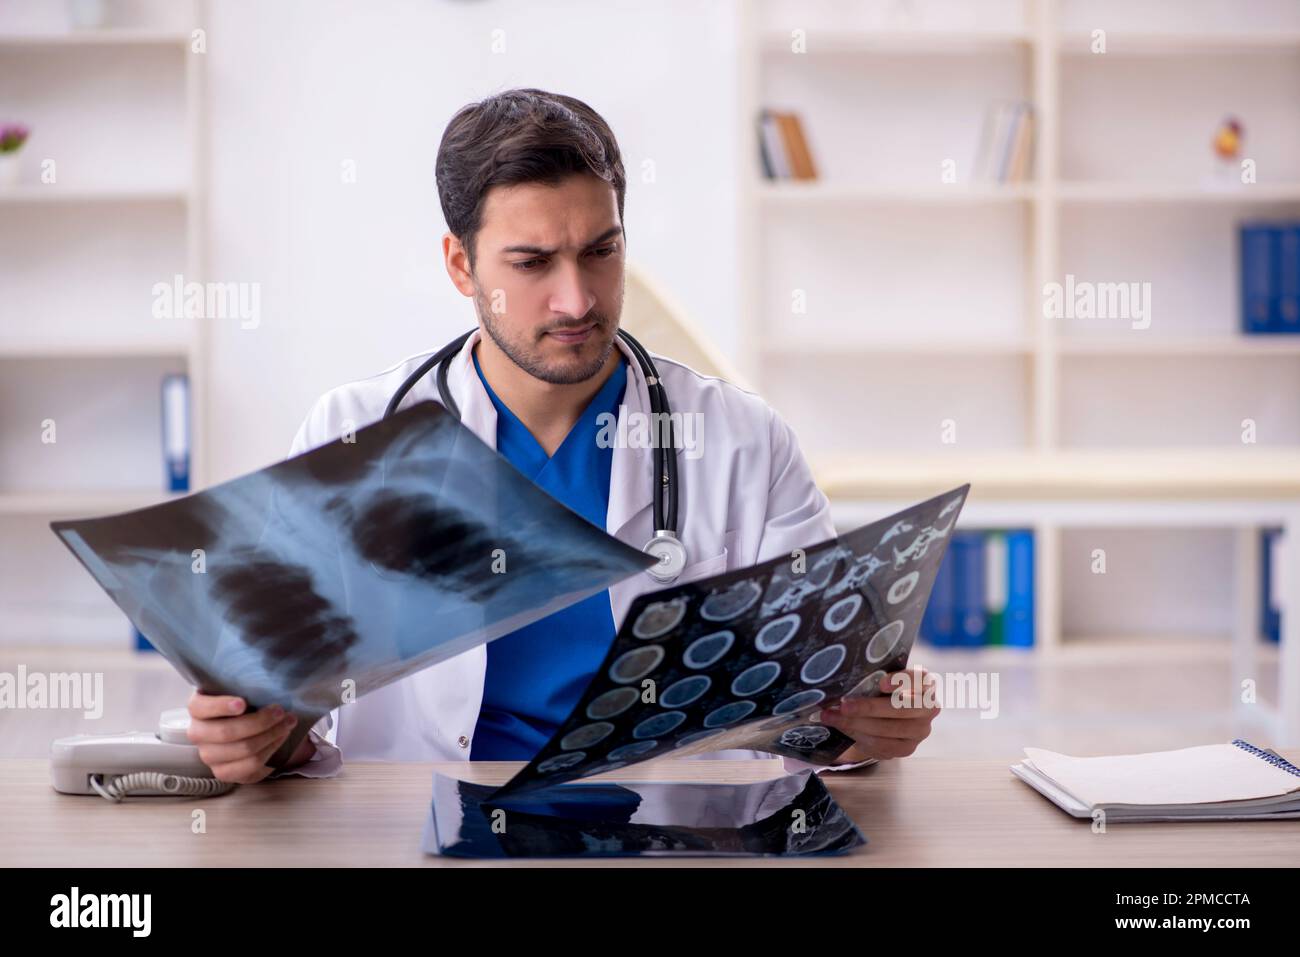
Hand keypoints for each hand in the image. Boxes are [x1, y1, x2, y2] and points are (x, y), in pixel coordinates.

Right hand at [186, 691, 299, 783]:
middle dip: (260, 722)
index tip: (242, 703)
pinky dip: (271, 750)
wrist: (251, 726)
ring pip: (243, 750)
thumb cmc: (246, 704)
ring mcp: (209, 756)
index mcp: (198, 709)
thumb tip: (269, 687)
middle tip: (280, 712)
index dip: (221, 706)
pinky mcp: (223, 772)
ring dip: (271, 735)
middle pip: (227, 732)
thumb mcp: (242, 690)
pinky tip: (280, 739)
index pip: (201, 707)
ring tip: (287, 724)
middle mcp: (198, 733)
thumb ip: (247, 687)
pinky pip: (251, 766)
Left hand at [816, 665, 940, 762]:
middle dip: (868, 707)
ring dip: (856, 724)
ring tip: (832, 717)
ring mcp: (921, 731)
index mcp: (926, 684)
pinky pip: (882, 745)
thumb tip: (843, 681)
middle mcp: (929, 708)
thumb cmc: (882, 690)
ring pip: (888, 729)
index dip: (901, 681)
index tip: (881, 683)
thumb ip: (872, 678)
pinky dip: (859, 737)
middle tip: (843, 705)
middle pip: (899, 708)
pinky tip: (843, 729)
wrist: (888, 716)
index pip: (919, 680)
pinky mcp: (908, 748)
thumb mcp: (881, 679)